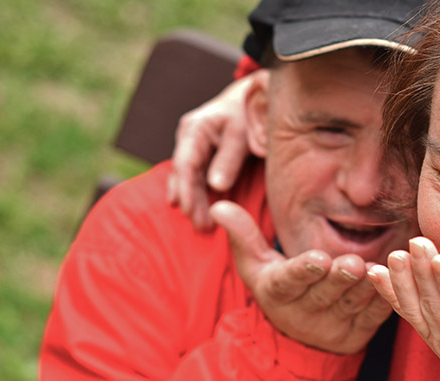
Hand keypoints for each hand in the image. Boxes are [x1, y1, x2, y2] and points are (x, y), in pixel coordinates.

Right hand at [168, 69, 268, 230]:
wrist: (255, 96)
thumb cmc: (251, 113)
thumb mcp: (243, 134)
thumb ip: (230, 158)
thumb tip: (216, 186)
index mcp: (196, 128)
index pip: (186, 165)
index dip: (187, 191)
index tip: (192, 213)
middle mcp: (189, 134)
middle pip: (184, 173)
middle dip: (190, 201)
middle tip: (201, 226)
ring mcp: (192, 142)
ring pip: (187, 175)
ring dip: (191, 199)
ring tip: (200, 223)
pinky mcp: (200, 149)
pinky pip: (193, 173)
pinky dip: (192, 190)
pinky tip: (189, 207)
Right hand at [210, 201, 392, 353]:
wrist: (301, 340)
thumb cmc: (280, 288)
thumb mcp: (256, 266)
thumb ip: (243, 236)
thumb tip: (220, 206)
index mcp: (279, 293)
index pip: (290, 282)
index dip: (303, 271)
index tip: (317, 259)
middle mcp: (306, 314)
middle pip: (325, 293)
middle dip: (339, 278)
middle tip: (353, 262)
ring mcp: (335, 326)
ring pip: (353, 304)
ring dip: (367, 287)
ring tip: (377, 268)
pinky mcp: (360, 333)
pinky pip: (376, 316)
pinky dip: (388, 298)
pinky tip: (398, 280)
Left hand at [368, 237, 439, 380]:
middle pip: (436, 302)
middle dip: (424, 272)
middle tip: (416, 242)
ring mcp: (435, 336)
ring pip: (417, 305)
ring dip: (403, 280)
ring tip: (395, 255)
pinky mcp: (424, 331)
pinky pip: (404, 311)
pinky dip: (387, 292)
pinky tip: (373, 272)